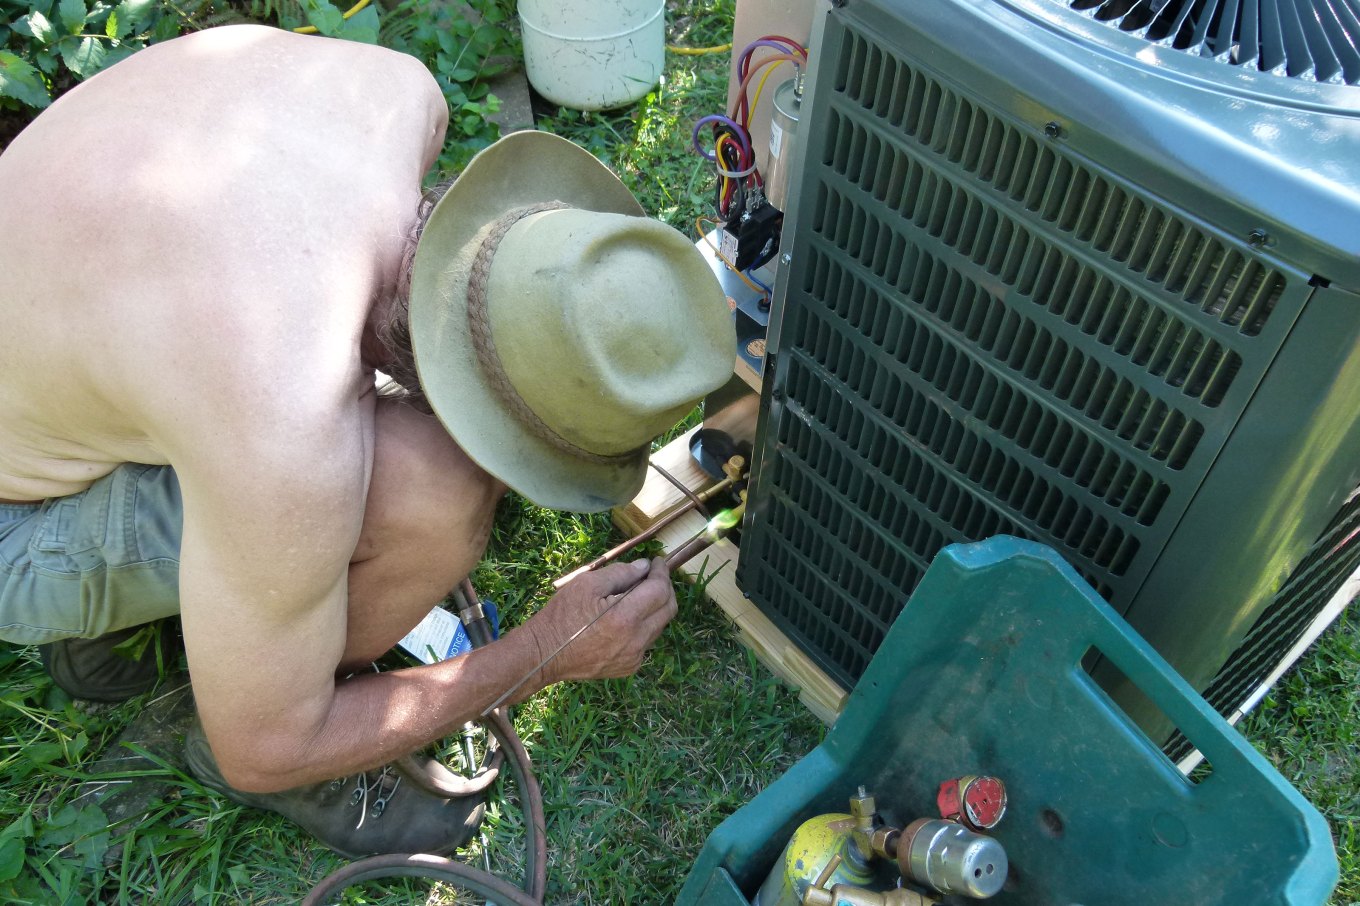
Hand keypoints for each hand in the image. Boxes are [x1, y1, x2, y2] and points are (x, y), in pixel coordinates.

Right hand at [522, 557, 676, 685]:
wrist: (545, 654)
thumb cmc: (562, 615)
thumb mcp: (586, 584)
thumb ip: (620, 573)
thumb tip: (644, 567)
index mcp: (625, 617)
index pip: (660, 590)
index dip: (661, 572)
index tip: (657, 562)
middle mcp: (636, 640)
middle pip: (668, 609)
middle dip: (664, 588)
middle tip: (652, 576)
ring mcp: (634, 657)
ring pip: (659, 625)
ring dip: (654, 608)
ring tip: (635, 596)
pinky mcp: (629, 667)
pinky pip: (647, 641)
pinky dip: (643, 626)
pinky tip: (624, 619)